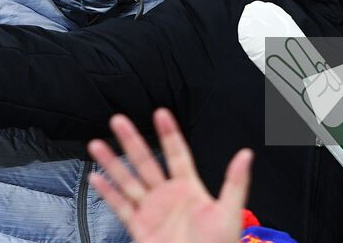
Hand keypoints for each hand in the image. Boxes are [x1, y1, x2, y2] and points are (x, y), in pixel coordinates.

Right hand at [88, 109, 251, 242]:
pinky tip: (96, 178)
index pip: (177, 154)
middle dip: (132, 141)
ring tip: (97, 145)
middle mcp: (167, 197)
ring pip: (128, 181)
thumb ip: (235, 182)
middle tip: (118, 121)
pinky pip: (120, 207)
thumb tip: (246, 155)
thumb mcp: (229, 213)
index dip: (169, 134)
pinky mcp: (139, 228)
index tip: (161, 114)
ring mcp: (151, 212)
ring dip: (112, 163)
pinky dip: (107, 193)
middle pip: (146, 162)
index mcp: (190, 189)